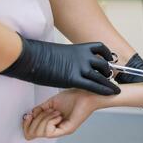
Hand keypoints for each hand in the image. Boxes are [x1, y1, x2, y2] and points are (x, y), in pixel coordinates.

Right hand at [0, 33, 119, 95]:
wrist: (30, 56)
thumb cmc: (40, 55)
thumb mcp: (60, 52)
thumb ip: (70, 57)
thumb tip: (70, 61)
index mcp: (80, 48)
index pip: (100, 48)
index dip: (106, 55)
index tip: (108, 59)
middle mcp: (83, 57)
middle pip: (104, 64)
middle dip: (108, 72)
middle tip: (108, 77)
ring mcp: (79, 68)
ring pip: (101, 76)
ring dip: (108, 83)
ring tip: (112, 88)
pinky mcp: (73, 79)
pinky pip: (93, 86)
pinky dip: (103, 90)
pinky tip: (109, 93)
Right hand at [22, 89, 98, 139]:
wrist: (86, 93)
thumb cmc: (73, 97)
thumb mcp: (51, 103)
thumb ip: (40, 109)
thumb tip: (29, 115)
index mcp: (51, 124)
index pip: (31, 134)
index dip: (26, 125)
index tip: (29, 115)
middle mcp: (56, 129)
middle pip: (33, 134)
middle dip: (36, 120)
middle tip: (48, 111)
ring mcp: (62, 131)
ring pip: (41, 133)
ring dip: (44, 119)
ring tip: (55, 112)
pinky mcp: (67, 130)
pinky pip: (50, 132)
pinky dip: (50, 121)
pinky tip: (58, 114)